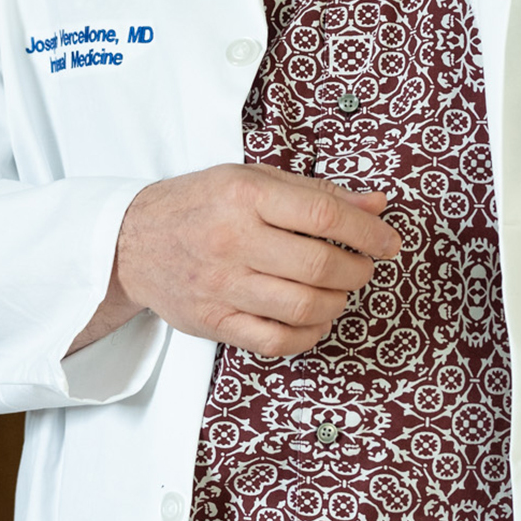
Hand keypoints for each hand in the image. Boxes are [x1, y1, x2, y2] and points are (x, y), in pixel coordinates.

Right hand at [69, 164, 400, 357]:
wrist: (131, 241)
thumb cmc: (200, 204)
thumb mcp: (253, 179)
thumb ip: (315, 194)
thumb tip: (376, 207)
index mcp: (244, 194)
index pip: (323, 216)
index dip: (368, 233)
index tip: (389, 243)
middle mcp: (232, 239)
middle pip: (319, 266)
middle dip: (358, 271)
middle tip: (363, 268)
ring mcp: (221, 285)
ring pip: (302, 307)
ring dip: (338, 303)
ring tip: (339, 291)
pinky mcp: (213, 322)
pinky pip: (276, 341)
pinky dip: (309, 334)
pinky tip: (315, 318)